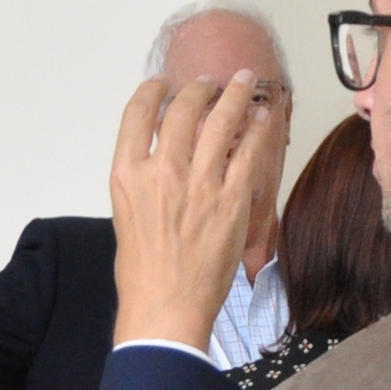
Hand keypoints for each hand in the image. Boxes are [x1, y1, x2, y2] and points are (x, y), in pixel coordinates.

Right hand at [112, 72, 267, 352]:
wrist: (167, 307)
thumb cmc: (144, 273)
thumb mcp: (127, 215)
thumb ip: (145, 181)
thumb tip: (165, 159)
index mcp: (128, 174)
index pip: (137, 115)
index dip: (153, 92)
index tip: (164, 85)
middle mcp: (162, 171)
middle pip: (183, 110)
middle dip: (200, 88)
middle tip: (212, 82)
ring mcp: (199, 183)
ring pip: (220, 122)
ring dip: (236, 96)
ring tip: (245, 81)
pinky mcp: (231, 199)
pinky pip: (248, 153)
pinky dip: (257, 131)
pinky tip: (263, 119)